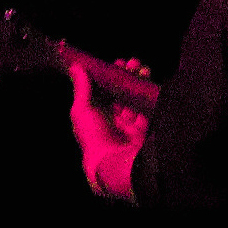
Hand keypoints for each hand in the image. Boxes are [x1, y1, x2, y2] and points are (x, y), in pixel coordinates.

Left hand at [67, 60, 150, 204]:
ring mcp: (131, 127)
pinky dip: (152, 97)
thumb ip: (81, 88)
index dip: (111, 77)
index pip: (105, 91)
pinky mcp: (146, 132)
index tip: (118, 63)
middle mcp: (114, 121)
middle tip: (134, 64)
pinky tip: (150, 85)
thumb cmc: (94, 138)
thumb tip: (76, 67)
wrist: (114, 164)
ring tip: (143, 70)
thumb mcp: (82, 110)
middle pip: (123, 94)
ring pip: (138, 100)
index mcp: (97, 116)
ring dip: (141, 83)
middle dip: (129, 77)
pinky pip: (151, 111)